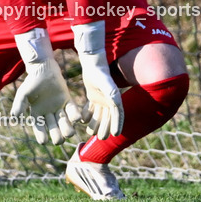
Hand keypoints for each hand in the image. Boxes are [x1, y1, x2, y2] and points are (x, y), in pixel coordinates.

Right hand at [10, 28, 79, 144]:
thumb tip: (15, 119)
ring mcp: (59, 107)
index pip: (39, 128)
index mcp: (37, 113)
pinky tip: (77, 120)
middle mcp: (48, 113)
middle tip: (59, 140)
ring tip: (69, 133)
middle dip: (57, 136)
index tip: (43, 141)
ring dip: (67, 129)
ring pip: (64, 122)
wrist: (43, 68)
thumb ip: (19, 106)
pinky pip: (72, 110)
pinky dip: (75, 116)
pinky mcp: (67, 100)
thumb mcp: (23, 94)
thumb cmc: (32, 81)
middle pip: (54, 128)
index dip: (41, 135)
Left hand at [73, 21, 122, 138]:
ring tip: (90, 132)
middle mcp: (109, 101)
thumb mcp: (105, 82)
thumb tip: (116, 102)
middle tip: (101, 137)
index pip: (118, 114)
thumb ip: (110, 91)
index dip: (117, 124)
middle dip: (105, 128)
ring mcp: (101, 100)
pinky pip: (90, 110)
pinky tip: (82, 121)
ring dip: (95, 124)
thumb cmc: (99, 72)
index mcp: (115, 98)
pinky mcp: (93, 97)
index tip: (115, 134)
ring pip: (99, 116)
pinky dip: (87, 116)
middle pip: (108, 118)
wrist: (92, 64)